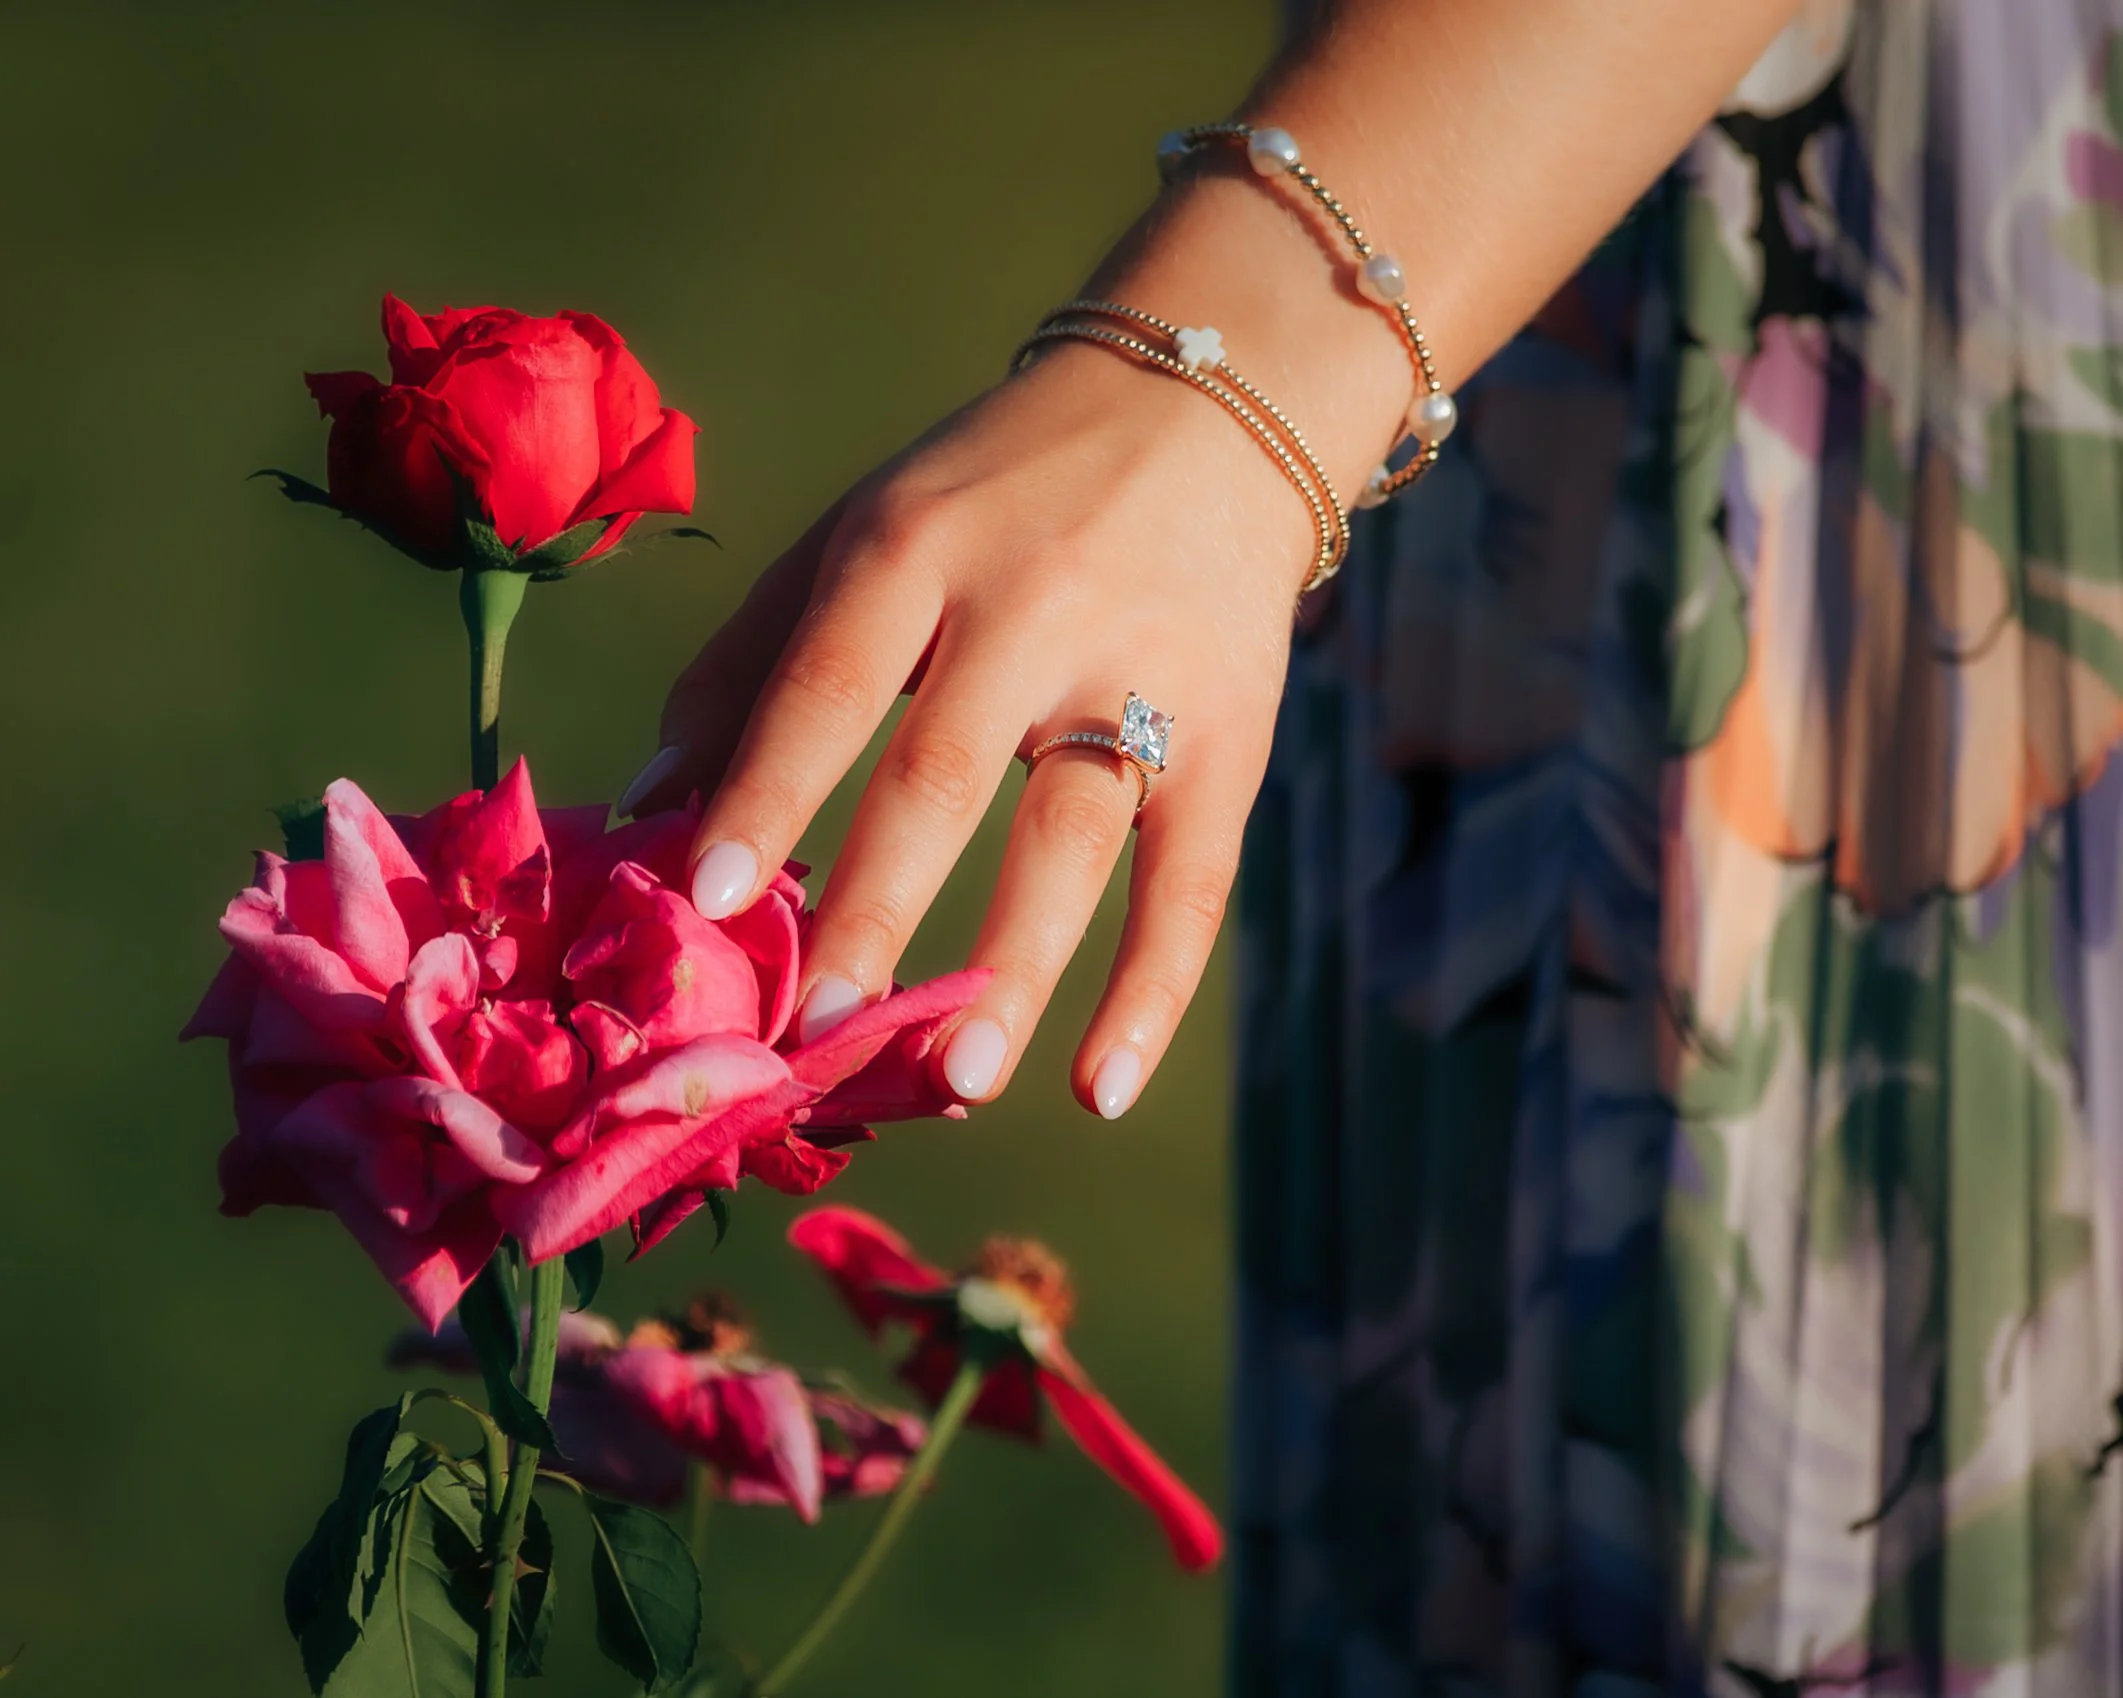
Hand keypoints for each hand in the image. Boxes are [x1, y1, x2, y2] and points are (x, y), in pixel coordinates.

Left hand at [623, 334, 1320, 1117]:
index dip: (765, 792)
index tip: (701, 901)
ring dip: (1014, 975)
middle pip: (942, 774)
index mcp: (914, 549)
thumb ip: (753, 664)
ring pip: (1073, 840)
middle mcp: (1031, 607)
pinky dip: (1152, 991)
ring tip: (954, 1083)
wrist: (1209, 410)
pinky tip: (1100, 1089)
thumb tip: (644, 811)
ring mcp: (1142, 675)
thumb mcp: (865, 534)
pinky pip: (1193, 881)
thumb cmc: (993, 499)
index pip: (826, 684)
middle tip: (815, 1031)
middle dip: (875, 908)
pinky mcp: (1233, 736)